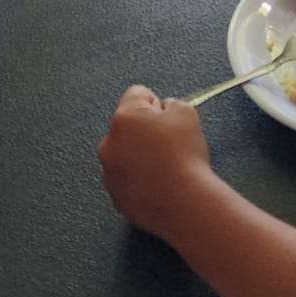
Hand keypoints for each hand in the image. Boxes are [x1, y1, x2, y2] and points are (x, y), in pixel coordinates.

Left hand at [98, 85, 211, 240]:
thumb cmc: (185, 156)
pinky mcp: (116, 196)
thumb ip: (171, 103)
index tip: (167, 116)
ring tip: (165, 167)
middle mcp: (109, 143)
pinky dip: (140, 180)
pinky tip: (159, 184)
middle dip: (145, 130)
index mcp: (124, 118)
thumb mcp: (187, 112)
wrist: (184, 202)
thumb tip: (164, 110)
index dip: (156, 102)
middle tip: (169, 143)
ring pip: (125, 154)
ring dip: (141, 156)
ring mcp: (109, 173)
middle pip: (127, 126)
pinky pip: (127, 180)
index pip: (136, 94)